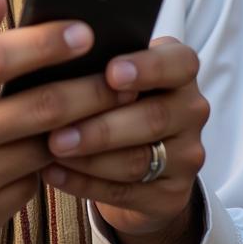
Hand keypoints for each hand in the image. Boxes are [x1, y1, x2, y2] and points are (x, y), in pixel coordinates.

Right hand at [0, 0, 128, 243]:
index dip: (45, 42)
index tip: (83, 32)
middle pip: (36, 107)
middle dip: (87, 88)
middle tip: (120, 75)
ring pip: (42, 150)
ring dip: (79, 130)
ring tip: (107, 109)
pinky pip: (30, 188)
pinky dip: (47, 166)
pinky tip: (62, 149)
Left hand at [41, 37, 209, 243]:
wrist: (134, 150)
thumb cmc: (113, 93)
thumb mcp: (113, 69)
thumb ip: (98, 60)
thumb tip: (53, 49)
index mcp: (181, 69)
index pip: (178, 64)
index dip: (147, 68)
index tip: (110, 73)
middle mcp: (191, 110)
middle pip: (153, 118)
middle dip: (102, 126)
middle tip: (58, 130)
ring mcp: (187, 156)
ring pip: (137, 160)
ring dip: (89, 157)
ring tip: (51, 149)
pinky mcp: (171, 195)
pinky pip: (125, 191)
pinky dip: (84, 182)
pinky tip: (53, 172)